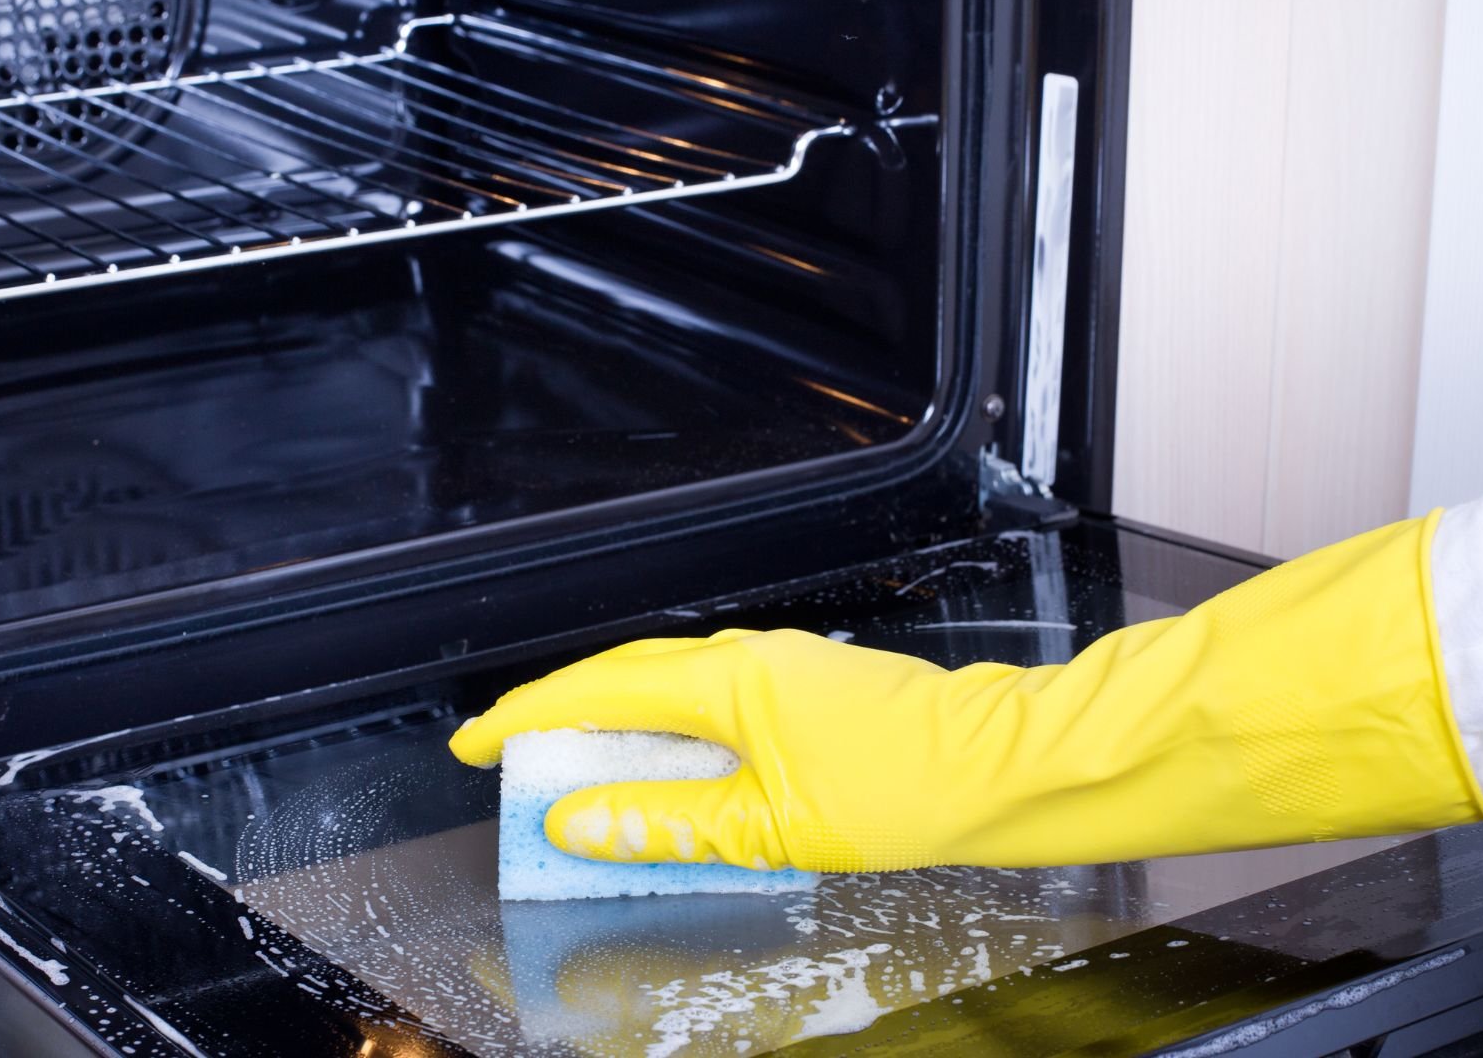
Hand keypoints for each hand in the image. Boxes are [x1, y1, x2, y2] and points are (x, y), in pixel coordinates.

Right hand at [450, 514, 1482, 870]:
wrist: (1004, 767)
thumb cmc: (906, 787)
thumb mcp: (768, 825)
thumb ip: (666, 822)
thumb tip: (581, 821)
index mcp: (728, 679)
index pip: (597, 691)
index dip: (528, 719)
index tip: (479, 743)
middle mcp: (749, 657)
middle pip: (624, 677)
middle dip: (560, 717)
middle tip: (513, 761)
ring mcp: (780, 665)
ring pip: (667, 686)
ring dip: (614, 725)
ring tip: (578, 777)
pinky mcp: (805, 687)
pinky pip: (708, 698)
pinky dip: (666, 732)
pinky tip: (667, 773)